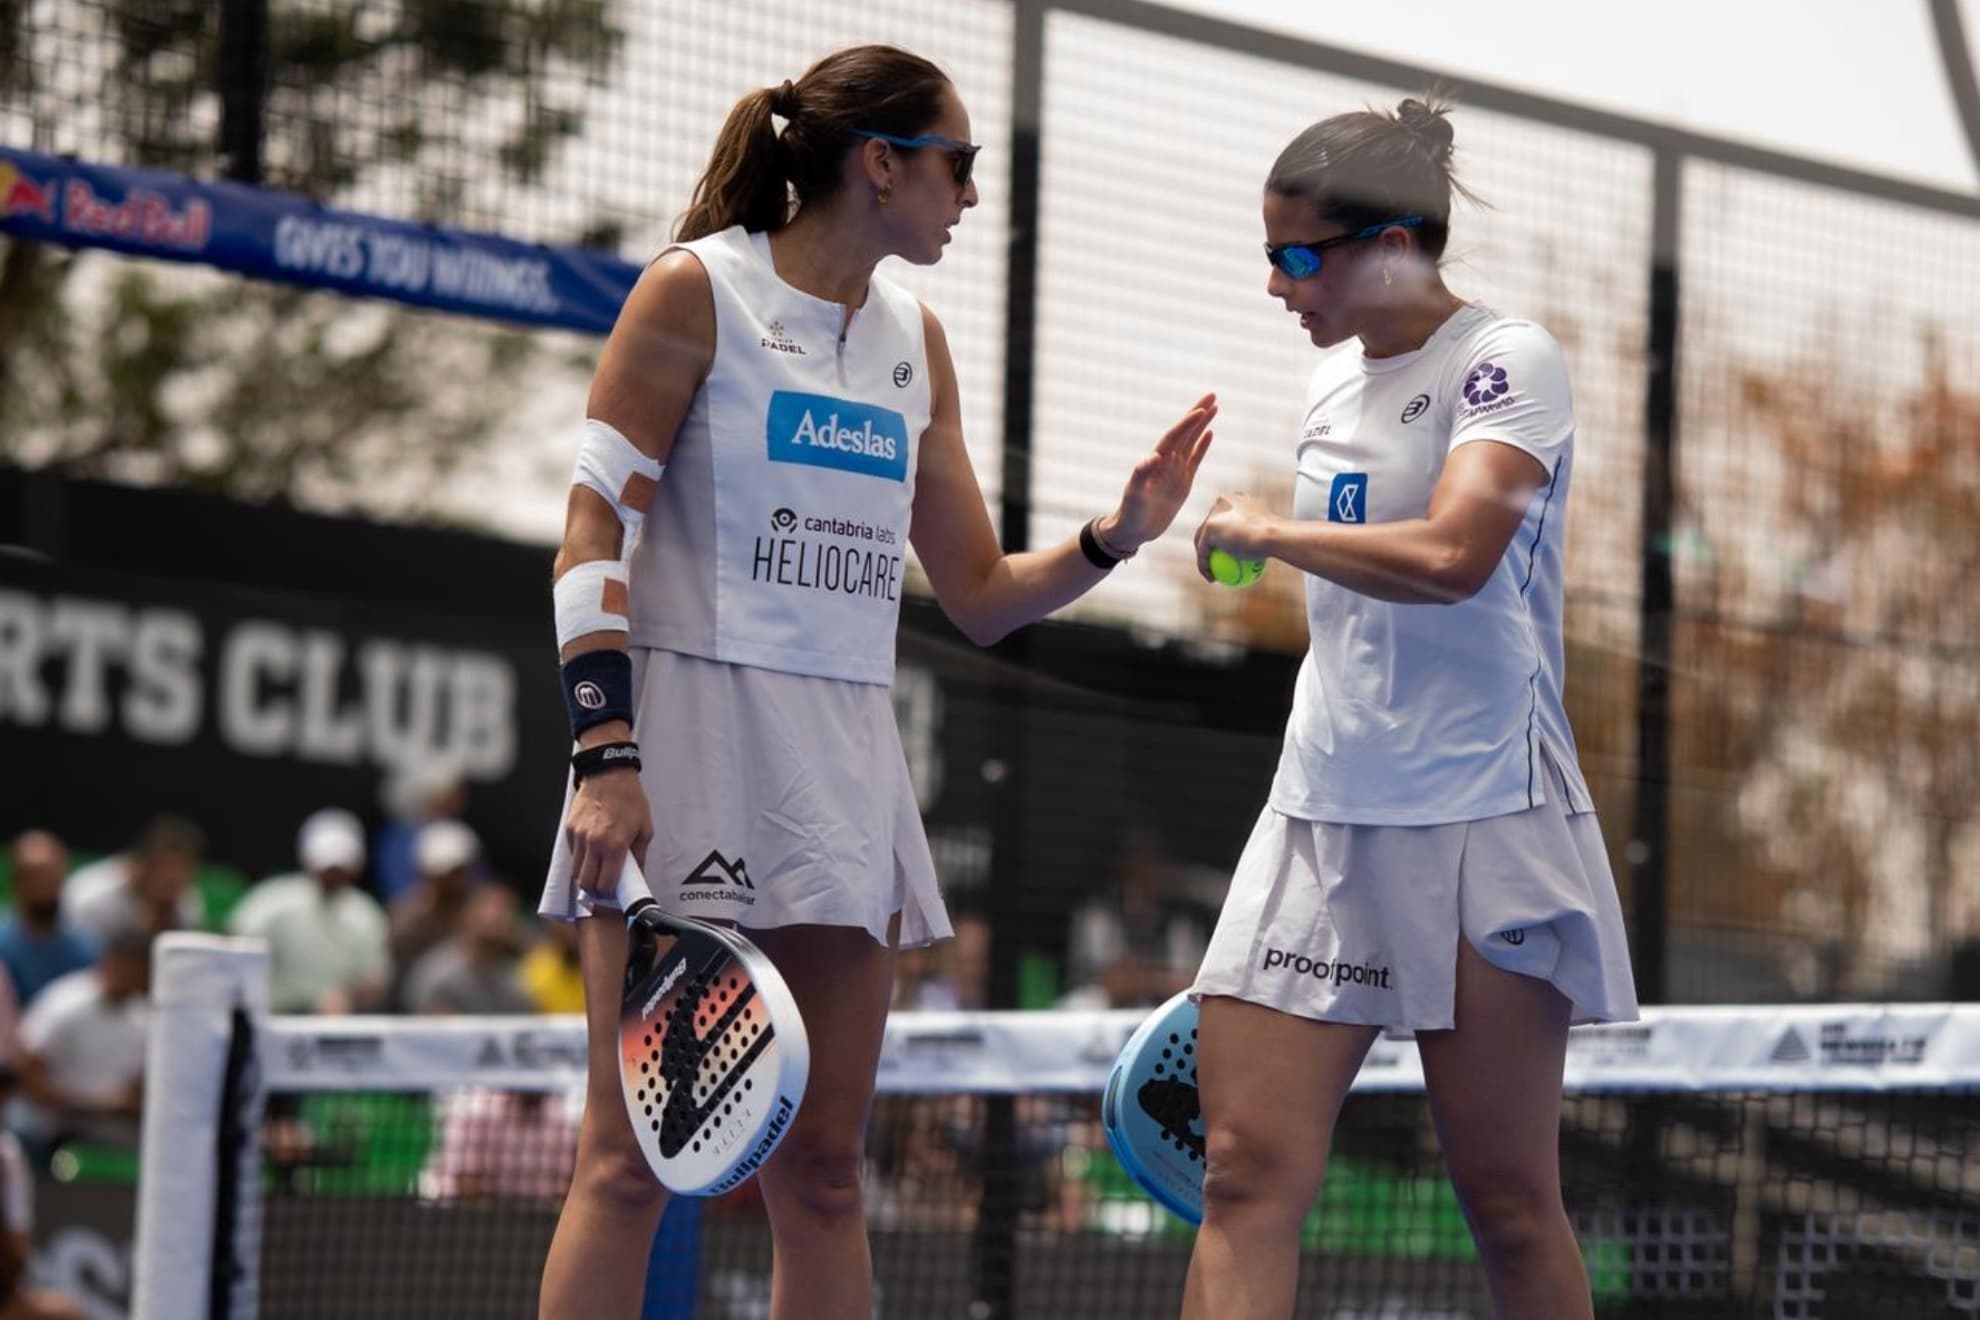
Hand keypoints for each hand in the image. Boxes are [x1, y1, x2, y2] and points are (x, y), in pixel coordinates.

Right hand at [565, 767, 652, 901]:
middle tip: (603, 887)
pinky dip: (580, 859)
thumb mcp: (644, 829)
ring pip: (575, 871)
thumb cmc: (630, 801)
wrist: (609, 775)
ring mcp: (578, 836)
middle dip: (594, 890)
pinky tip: (591, 853)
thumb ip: (639, 856)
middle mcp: (594, 843)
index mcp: (615, 845)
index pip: (606, 883)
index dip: (609, 894)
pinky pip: (571, 854)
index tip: (612, 895)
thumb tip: (637, 876)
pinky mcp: (569, 829)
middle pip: (585, 882)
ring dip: (585, 876)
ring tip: (597, 871)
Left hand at [1099, 393, 1217, 550]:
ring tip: (1215, 407)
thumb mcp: (1134, 496)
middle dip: (1198, 413)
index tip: (1200, 410)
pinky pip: (1195, 459)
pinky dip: (1202, 445)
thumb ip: (1141, 476)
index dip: (1187, 424)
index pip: (1174, 437)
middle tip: (1213, 394)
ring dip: (1202, 424)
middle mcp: (1166, 461)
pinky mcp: (1182, 481)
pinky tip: (1210, 433)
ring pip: (1192, 441)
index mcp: (1155, 461)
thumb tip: (1152, 457)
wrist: (1133, 530)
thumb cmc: (1130, 513)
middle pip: (1185, 432)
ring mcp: (1175, 470)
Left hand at [1193, 492, 1280, 579]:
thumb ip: (1259, 536)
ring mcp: (1213, 514)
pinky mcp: (1208, 527)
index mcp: (1234, 499)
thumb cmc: (1275, 538)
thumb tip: (1258, 551)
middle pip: (1210, 527)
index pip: (1223, 518)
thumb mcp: (1269, 535)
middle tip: (1216, 563)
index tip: (1227, 553)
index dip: (1222, 535)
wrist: (1273, 535)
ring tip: (1212, 573)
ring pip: (1202, 540)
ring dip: (1204, 557)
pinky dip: (1204, 566)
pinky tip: (1211, 579)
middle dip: (1208, 544)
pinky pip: (1203, 552)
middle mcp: (1221, 502)